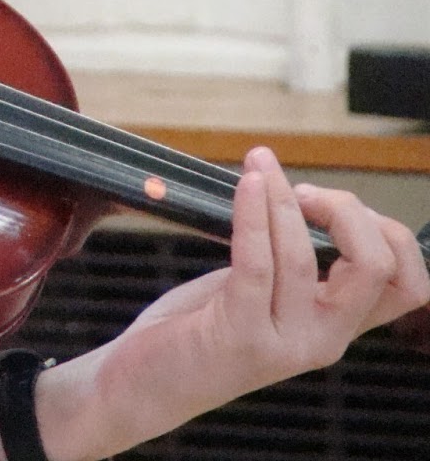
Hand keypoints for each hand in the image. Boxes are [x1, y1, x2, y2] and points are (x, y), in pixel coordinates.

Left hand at [20, 147, 429, 460]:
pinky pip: (255, 263)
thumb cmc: (201, 327)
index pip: (407, 284)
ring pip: (304, 257)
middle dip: (347, 210)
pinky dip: (253, 215)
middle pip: (375, 266)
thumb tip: (300, 193)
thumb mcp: (263, 294)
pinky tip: (245, 183)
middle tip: (301, 190)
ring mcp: (283, 342)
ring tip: (258, 166)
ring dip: (281, 199)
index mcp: (337, 327)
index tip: (335, 204)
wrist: (146, 383)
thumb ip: (292, 262)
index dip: (388, 233)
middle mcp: (323, 340)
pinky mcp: (238, 335)